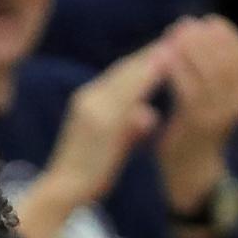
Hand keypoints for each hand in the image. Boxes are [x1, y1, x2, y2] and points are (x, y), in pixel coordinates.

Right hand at [17, 40, 170, 237]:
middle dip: (149, 55)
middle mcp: (88, 98)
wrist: (63, 192)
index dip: (141, 60)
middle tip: (175, 44)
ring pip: (127, 77)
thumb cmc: (86, 175)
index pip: (118, 74)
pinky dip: (146, 78)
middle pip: (124, 69)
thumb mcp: (110, 145)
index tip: (164, 52)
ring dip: (150, 62)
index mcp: (87, 102)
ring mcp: (94, 108)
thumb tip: (149, 115)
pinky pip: (128, 94)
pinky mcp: (102, 121)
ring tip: (173, 50)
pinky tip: (163, 69)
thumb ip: (129, 127)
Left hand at [156, 15, 237, 214]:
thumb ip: (214, 73)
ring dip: (189, 49)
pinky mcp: (198, 125)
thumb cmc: (196, 132)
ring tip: (172, 37)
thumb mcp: (213, 100)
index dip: (226, 34)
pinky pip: (188, 89)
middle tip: (183, 25)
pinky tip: (163, 59)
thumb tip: (203, 33)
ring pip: (208, 71)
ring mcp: (220, 115)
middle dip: (204, 38)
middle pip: (225, 58)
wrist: (190, 174)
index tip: (207, 21)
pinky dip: (177, 70)